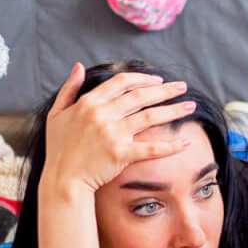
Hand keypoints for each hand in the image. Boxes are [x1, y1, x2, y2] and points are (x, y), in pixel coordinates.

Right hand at [40, 64, 196, 195]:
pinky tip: (186, 142)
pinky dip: (170, 145)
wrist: (62, 181)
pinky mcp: (120, 154)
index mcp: (89, 103)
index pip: (121, 82)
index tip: (158, 81)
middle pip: (141, 96)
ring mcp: (112, 134)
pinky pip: (150, 148)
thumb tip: (79, 66)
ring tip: (190, 106)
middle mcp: (101, 115)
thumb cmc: (59, 148)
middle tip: (183, 87)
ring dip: (173, 110)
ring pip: (150, 116)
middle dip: (165, 90)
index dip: (142, 79)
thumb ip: (69, 88)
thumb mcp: (57, 114)